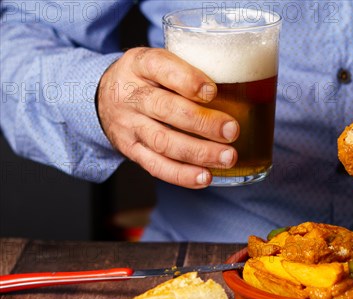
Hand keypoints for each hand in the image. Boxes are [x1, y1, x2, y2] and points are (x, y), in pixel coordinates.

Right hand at [97, 47, 238, 187]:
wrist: (103, 97)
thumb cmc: (148, 78)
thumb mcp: (161, 62)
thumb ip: (191, 70)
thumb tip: (244, 87)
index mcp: (140, 64)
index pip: (160, 67)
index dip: (187, 80)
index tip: (212, 91)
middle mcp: (130, 95)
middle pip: (164, 109)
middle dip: (202, 123)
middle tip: (232, 131)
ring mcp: (128, 125)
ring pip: (163, 141)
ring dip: (198, 152)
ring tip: (227, 157)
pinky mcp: (130, 150)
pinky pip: (156, 166)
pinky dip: (182, 175)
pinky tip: (205, 177)